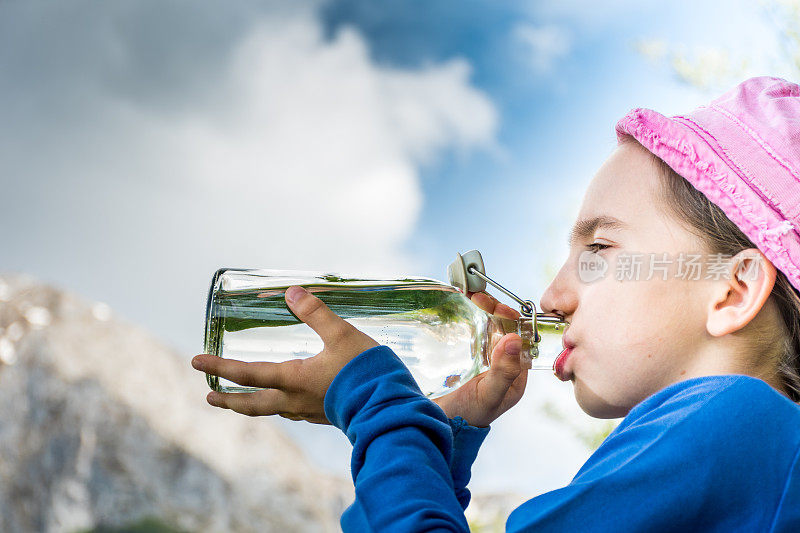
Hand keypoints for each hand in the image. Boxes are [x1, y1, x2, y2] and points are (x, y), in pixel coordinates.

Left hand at [191, 286, 377, 424]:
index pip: (247, 374)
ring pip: (271, 410)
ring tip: (242, 400)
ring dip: (250, 405)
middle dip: (228, 400)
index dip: (219, 367)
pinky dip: (278, 405)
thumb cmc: (365, 370)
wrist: (390, 405)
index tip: (196, 361)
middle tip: (209, 395)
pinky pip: (291, 411)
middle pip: (252, 404)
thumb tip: (291, 292)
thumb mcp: (341, 334)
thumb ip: (316, 313)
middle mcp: (295, 400)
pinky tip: (286, 400)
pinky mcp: (324, 415)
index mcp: (293, 379)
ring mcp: (309, 411)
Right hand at [432, 291, 527, 427]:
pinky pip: (473, 334)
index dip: (512, 320)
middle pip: (505, 330)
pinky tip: (462, 309)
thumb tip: (515, 339)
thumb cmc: (468, 415)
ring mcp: (484, 360)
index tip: (499, 307)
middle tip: (479, 297)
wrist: (439, 424)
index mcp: (515, 375)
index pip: (521, 339)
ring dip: (483, 311)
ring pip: (489, 329)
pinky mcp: (466, 358)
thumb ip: (504, 370)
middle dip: (495, 310)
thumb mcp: (489, 394)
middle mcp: (503, 365)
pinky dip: (470, 319)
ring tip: (471, 295)